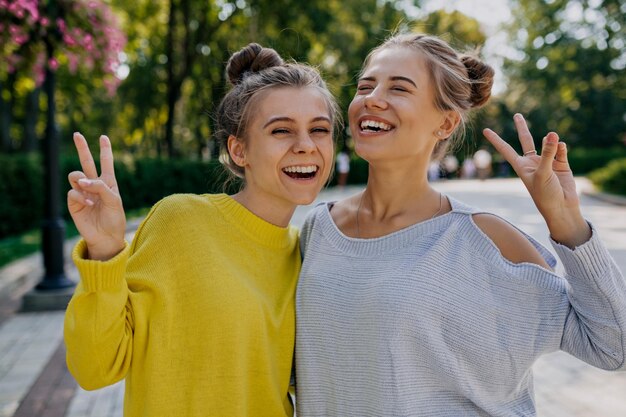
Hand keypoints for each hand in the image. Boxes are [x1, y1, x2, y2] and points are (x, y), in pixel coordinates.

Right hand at [67, 133, 126, 259]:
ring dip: (81, 180)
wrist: (106, 237)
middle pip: (86, 162)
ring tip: (89, 193)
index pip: (106, 163)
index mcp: (108, 182)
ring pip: (75, 175)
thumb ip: (100, 187)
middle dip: (82, 148)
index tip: (103, 137)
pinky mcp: (74, 202)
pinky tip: (88, 204)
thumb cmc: (114, 219)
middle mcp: (94, 185)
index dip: (105, 150)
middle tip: (77, 134)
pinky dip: (80, 196)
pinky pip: (72, 191)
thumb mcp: (114, 200)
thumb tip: (81, 180)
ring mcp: (83, 192)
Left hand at [483, 114, 590, 247]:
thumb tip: (552, 134)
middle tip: (517, 115)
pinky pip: (561, 150)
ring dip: (550, 141)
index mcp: (521, 166)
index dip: (496, 140)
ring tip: (553, 139)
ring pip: (548, 144)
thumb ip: (548, 153)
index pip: (505, 149)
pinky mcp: (561, 164)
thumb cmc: (546, 195)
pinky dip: (561, 147)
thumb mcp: (543, 173)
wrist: (562, 208)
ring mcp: (547, 162)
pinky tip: (562, 147)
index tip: (485, 130)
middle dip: (522, 128)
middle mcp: (532, 162)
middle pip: (525, 140)